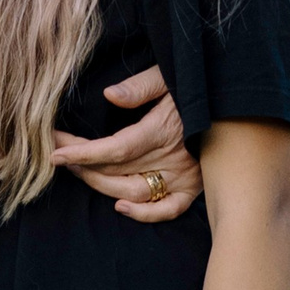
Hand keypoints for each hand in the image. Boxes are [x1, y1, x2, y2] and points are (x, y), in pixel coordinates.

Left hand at [52, 67, 201, 222]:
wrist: (235, 101)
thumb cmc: (198, 84)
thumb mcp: (169, 75)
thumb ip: (140, 87)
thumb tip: (109, 95)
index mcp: (163, 130)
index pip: (115, 149)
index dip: (83, 153)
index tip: (54, 152)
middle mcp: (172, 158)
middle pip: (116, 171)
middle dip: (81, 163)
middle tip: (56, 151)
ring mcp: (183, 175)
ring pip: (133, 191)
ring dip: (100, 184)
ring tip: (77, 169)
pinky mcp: (192, 187)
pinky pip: (167, 210)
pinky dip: (144, 214)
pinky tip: (120, 206)